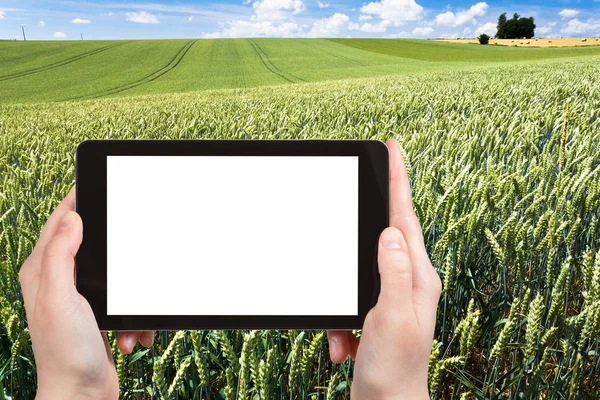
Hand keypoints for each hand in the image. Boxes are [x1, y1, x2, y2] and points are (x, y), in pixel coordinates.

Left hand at [19, 188, 153, 399]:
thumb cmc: (66, 353)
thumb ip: (61, 255)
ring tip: (127, 322)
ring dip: (130, 295)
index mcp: (43, 271)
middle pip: (90, 243)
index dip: (76, 200)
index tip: (94, 183)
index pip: (58, 222)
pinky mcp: (99, 314)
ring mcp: (80, 298)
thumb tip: (73, 219)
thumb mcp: (61, 298)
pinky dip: (133, 318)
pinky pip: (126, 300)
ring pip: (115, 273)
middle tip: (131, 245)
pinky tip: (130, 336)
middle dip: (117, 251)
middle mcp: (59, 281)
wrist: (83, 395)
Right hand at [327, 139, 441, 398]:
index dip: (400, 180)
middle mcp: (409, 281)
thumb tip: (390, 233)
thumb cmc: (394, 368)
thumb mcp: (391, 317)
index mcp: (418, 276)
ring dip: (342, 300)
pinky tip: (341, 346)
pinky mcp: (373, 311)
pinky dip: (338, 322)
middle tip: (364, 190)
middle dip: (368, 219)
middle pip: (385, 233)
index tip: (394, 148)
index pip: (406, 217)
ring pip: (358, 269)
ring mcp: (391, 295)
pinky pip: (348, 299)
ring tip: (344, 336)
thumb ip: (392, 272)